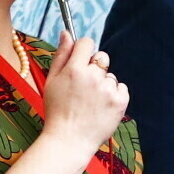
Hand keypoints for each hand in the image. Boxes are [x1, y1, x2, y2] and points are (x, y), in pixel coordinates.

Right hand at [40, 37, 129, 152]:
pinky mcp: (121, 101)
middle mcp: (93, 76)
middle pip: (102, 58)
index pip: (87, 43)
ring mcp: (109, 89)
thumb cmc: (57, 110)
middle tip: (84, 87)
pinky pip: (121, 88)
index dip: (84, 50)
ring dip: (103, 84)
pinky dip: (114, 95)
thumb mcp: (52, 81)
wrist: (69, 140)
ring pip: (111, 76)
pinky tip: (101, 106)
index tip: (81, 61)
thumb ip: (61, 55)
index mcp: (74, 69)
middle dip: (95, 68)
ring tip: (91, 102)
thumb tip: (67, 33)